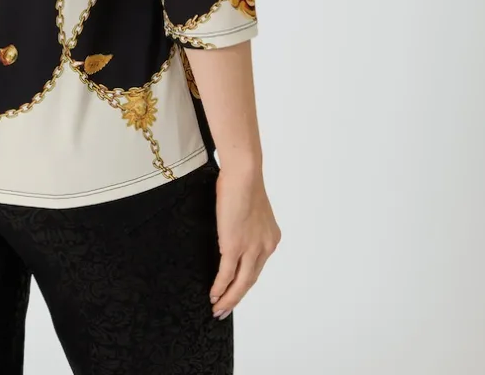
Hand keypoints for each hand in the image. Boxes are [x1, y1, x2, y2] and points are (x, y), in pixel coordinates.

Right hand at [209, 162, 280, 317]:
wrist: (244, 173)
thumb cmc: (242, 182)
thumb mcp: (250, 210)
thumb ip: (246, 226)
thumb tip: (233, 232)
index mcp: (271, 238)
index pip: (257, 267)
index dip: (245, 282)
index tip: (236, 292)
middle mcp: (265, 247)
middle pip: (250, 281)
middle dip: (236, 298)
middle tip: (224, 310)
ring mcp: (251, 248)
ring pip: (241, 283)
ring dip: (228, 299)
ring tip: (218, 309)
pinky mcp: (235, 245)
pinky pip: (227, 273)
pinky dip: (220, 287)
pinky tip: (213, 295)